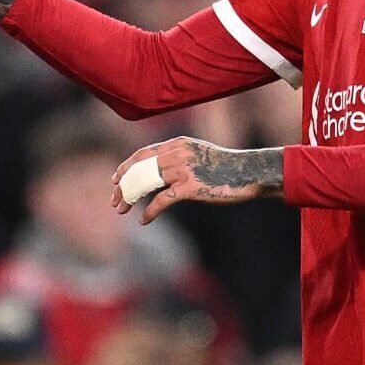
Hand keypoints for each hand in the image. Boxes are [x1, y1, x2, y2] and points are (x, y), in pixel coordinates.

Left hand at [112, 137, 282, 223]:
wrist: (249, 172)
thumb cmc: (226, 166)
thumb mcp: (198, 154)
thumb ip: (177, 157)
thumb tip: (157, 171)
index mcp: (176, 144)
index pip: (142, 154)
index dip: (126, 167)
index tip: (115, 180)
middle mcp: (176, 154)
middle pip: (139, 170)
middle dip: (123, 186)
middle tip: (114, 200)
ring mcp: (183, 170)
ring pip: (145, 184)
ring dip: (130, 198)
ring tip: (122, 210)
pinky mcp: (190, 187)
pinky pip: (162, 200)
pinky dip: (149, 211)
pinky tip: (143, 220)